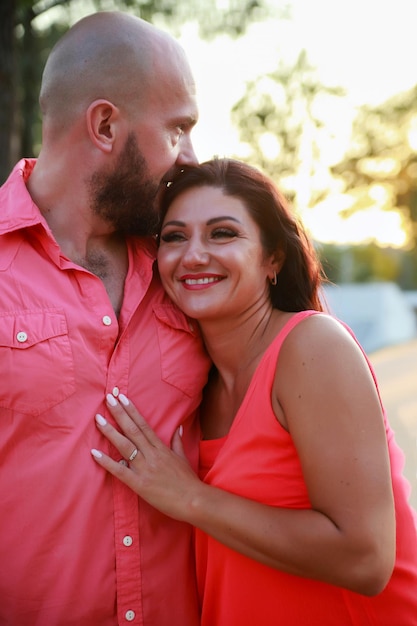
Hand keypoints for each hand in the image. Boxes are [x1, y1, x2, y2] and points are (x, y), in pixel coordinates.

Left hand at [91, 393, 201, 520]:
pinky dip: (107, 462)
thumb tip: (178, 427)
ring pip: (125, 446)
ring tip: (98, 419)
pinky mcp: (140, 484)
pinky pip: (120, 471)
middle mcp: (152, 454)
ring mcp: (145, 468)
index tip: (122, 397)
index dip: (132, 410)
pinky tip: (95, 453)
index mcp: (161, 447)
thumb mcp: (183, 457)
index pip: (143, 424)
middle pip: (132, 429)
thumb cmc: (188, 481)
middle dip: (119, 413)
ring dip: (110, 432)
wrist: (193, 500)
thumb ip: (177, 442)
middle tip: (107, 398)